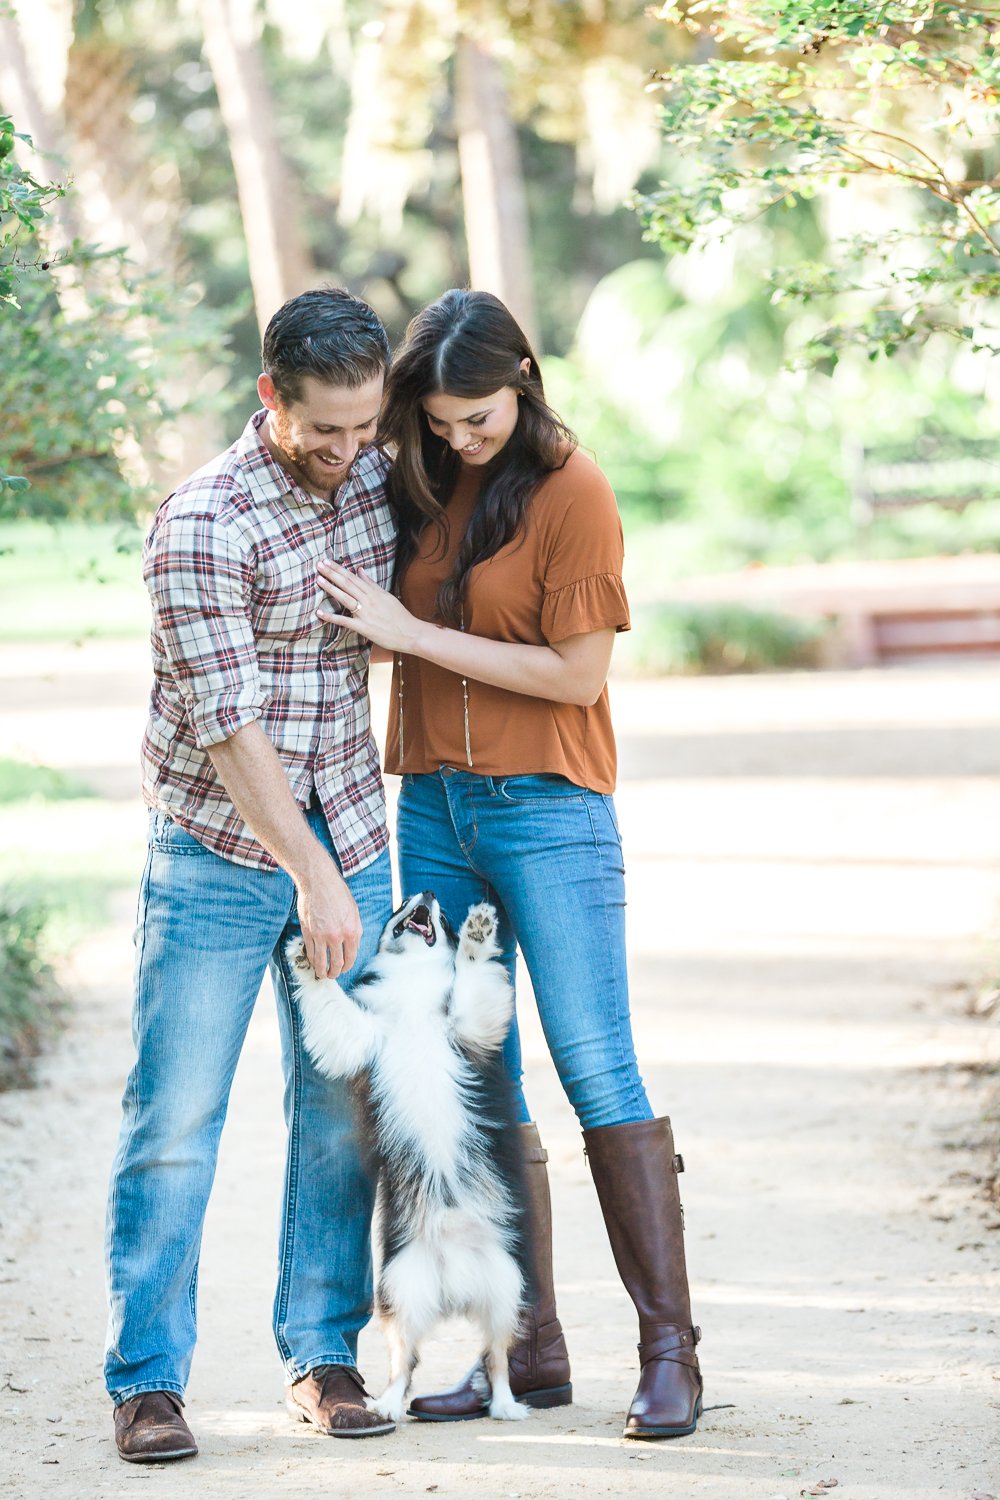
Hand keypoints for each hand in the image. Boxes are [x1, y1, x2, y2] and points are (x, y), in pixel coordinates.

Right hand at [295, 855, 361, 978]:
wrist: (319, 882)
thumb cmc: (338, 893)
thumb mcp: (354, 912)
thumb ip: (355, 930)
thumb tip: (354, 946)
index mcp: (352, 931)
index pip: (351, 957)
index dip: (347, 966)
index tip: (344, 969)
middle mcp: (337, 936)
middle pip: (336, 963)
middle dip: (335, 972)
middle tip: (333, 975)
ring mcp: (321, 936)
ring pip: (321, 962)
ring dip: (322, 971)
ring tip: (322, 974)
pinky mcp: (308, 933)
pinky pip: (310, 952)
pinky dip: (312, 960)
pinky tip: (314, 961)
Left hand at [317, 560, 420, 652]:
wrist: (411, 633)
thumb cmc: (399, 616)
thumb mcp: (386, 596)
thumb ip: (371, 584)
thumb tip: (360, 570)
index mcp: (374, 592)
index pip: (353, 577)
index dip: (339, 569)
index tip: (327, 561)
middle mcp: (369, 600)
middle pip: (348, 584)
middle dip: (332, 573)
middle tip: (319, 564)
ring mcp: (366, 614)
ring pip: (346, 598)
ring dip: (331, 588)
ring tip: (319, 579)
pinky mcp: (364, 627)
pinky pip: (345, 621)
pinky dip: (332, 617)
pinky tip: (320, 612)